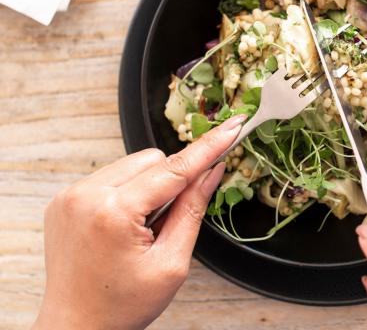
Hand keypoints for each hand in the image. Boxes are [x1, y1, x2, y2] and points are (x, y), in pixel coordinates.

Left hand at [33, 115, 244, 329]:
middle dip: (172, 181)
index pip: (175, 169)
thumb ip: (193, 210)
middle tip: (169, 222)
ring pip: (132, 164)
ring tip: (142, 229)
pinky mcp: (64, 199)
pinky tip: (124, 226)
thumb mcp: (171, 262)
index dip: (209, 147)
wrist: (76, 326)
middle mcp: (86, 196)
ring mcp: (70, 196)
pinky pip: (110, 176)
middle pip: (153, 159)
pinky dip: (127, 191)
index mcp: (114, 213)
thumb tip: (212, 172)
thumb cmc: (121, 305)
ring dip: (149, 185)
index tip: (232, 127)